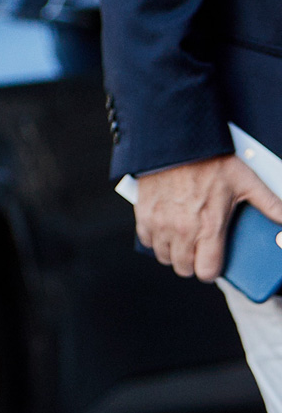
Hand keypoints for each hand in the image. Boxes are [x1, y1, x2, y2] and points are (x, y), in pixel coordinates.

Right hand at [133, 155, 281, 280]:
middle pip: (183, 268)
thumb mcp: (246, 181)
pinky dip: (155, 238)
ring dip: (173, 252)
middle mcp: (182, 230)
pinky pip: (146, 240)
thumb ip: (269, 204)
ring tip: (183, 240)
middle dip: (192, 263)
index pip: (206, 271)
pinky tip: (165, 228)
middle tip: (199, 250)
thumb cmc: (211, 160)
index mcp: (209, 227)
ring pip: (164, 257)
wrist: (177, 142)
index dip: (212, 271)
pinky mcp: (144, 214)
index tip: (214, 262)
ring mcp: (160, 224)